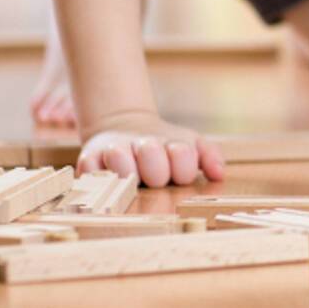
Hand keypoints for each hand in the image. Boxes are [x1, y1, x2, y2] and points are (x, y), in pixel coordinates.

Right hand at [76, 110, 224, 186]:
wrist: (124, 128)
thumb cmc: (164, 147)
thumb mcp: (192, 145)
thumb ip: (209, 156)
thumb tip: (219, 174)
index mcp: (172, 144)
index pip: (183, 156)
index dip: (182, 168)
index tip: (176, 173)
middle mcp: (143, 145)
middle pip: (153, 159)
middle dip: (156, 173)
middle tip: (153, 179)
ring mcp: (115, 151)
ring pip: (121, 163)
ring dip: (127, 174)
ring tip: (130, 179)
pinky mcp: (89, 158)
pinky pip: (89, 171)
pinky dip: (96, 178)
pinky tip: (105, 180)